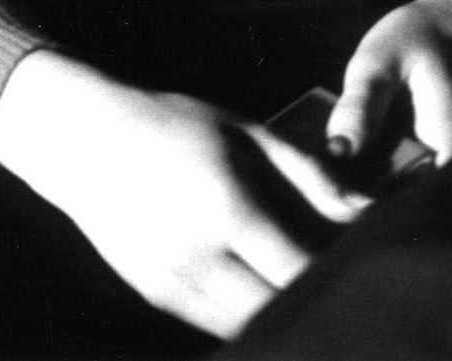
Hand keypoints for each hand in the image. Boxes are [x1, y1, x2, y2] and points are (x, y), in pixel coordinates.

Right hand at [0, 50, 371, 339]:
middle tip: (344, 280)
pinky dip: (249, 315)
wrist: (83, 140)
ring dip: (284, 312)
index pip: (302, 272)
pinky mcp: (158, 297)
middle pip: (281, 311)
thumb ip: (309, 175)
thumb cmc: (172, 124)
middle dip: (317, 302)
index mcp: (229, 210)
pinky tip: (263, 286)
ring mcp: (175, 284)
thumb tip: (368, 209)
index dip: (341, 275)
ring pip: (251, 327)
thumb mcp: (244, 133)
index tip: (367, 263)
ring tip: (304, 281)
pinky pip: (219, 325)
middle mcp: (200, 257)